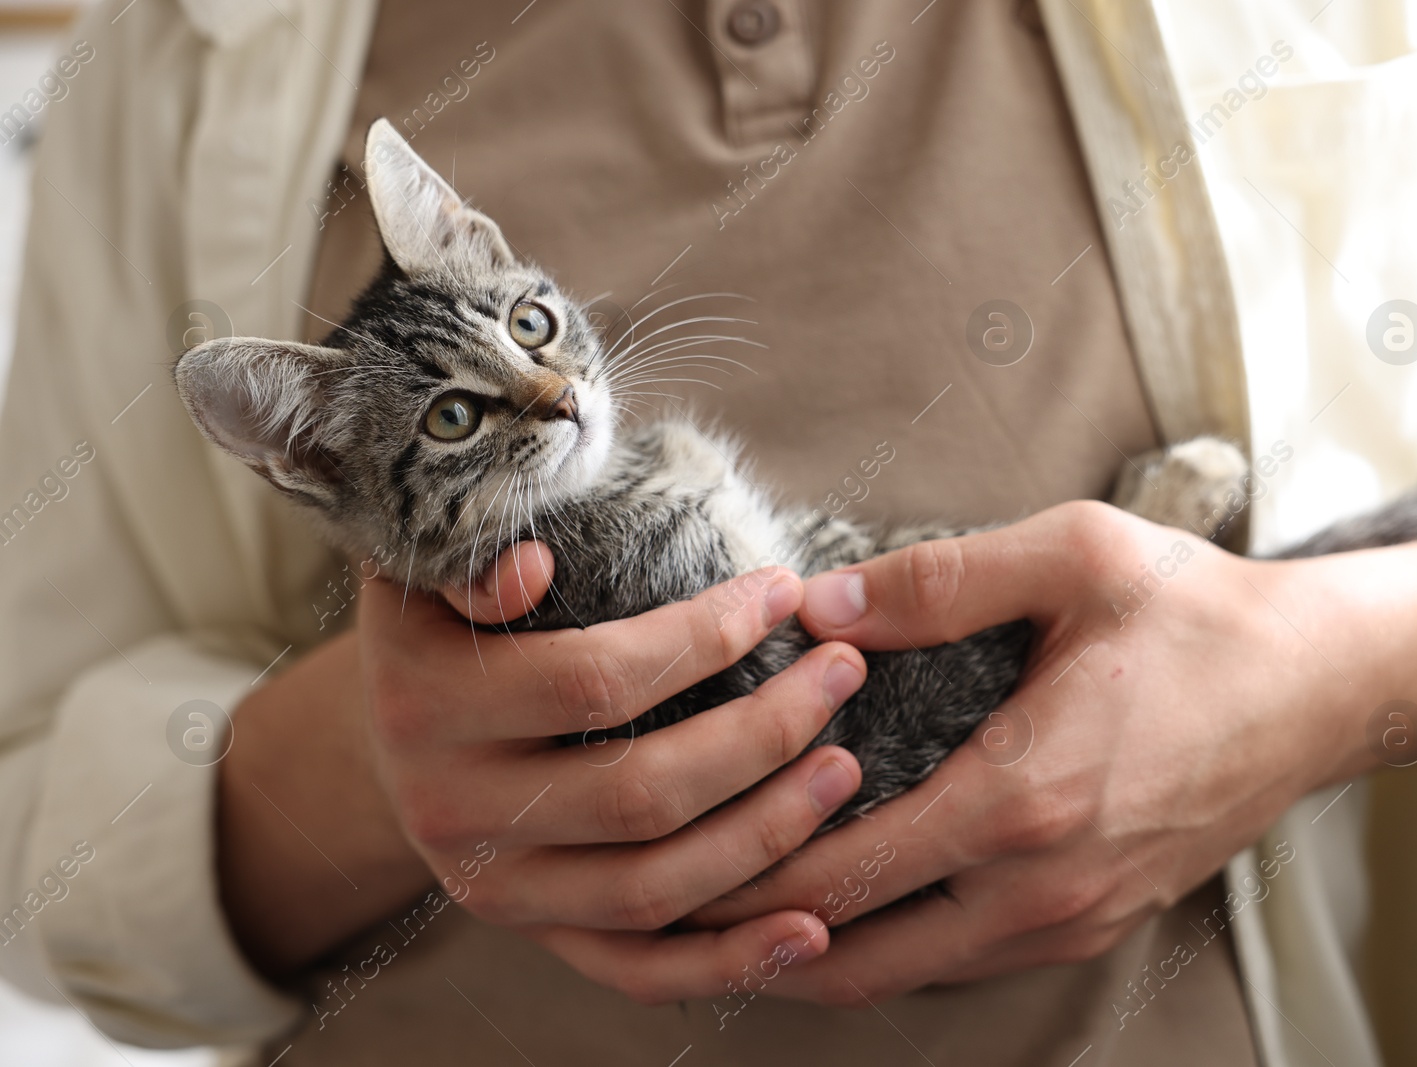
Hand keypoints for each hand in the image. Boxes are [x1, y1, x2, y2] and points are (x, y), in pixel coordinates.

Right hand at [360, 544, 869, 994]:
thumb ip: (472, 559)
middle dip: (761, 734)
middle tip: (842, 673)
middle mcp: (452, 811)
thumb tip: (533, 567)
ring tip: (844, 768)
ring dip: (765, 835)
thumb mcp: (427, 563)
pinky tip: (812, 929)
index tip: (783, 591)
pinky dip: (728, 961)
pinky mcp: (538, 935)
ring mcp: (497, 889)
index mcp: (428, 705)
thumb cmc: (441, 616)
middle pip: (637, 794)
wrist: (391, 726)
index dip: (703, 638)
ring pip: (649, 888)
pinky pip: (639, 969)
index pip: (592, 680)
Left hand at [531, 502, 1416, 1003]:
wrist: (1324, 688)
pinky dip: (892, 948)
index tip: (670, 857)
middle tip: (668, 913)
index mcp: (1024, 797)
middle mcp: (1044, 883)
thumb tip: (816, 606)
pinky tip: (844, 912)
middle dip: (756, 937)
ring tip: (732, 920)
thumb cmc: (1200, 616)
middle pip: (862, 951)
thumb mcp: (1075, 557)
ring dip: (819, 953)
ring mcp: (1075, 916)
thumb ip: (936, 579)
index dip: (745, 869)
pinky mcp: (1098, 921)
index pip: (845, 869)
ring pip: (912, 974)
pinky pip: (966, 960)